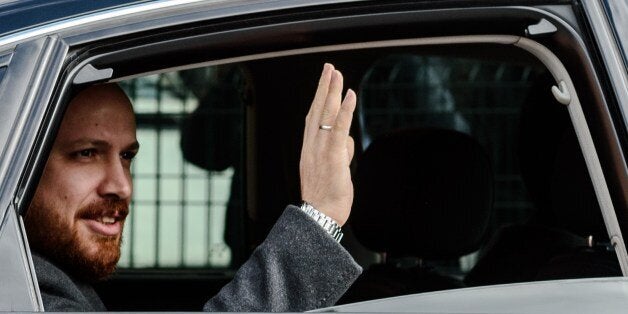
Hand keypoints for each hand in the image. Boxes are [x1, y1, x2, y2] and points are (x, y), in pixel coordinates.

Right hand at [300, 63, 355, 225]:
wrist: (319, 216)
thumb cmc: (325, 197)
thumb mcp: (332, 171)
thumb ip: (338, 153)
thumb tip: (347, 142)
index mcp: (309, 149)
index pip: (313, 117)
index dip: (318, 97)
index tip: (323, 81)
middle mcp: (311, 145)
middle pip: (317, 110)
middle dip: (323, 87)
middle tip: (329, 68)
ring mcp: (320, 149)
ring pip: (325, 114)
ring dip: (331, 91)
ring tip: (336, 73)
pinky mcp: (332, 155)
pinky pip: (338, 128)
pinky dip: (344, 110)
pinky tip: (349, 95)